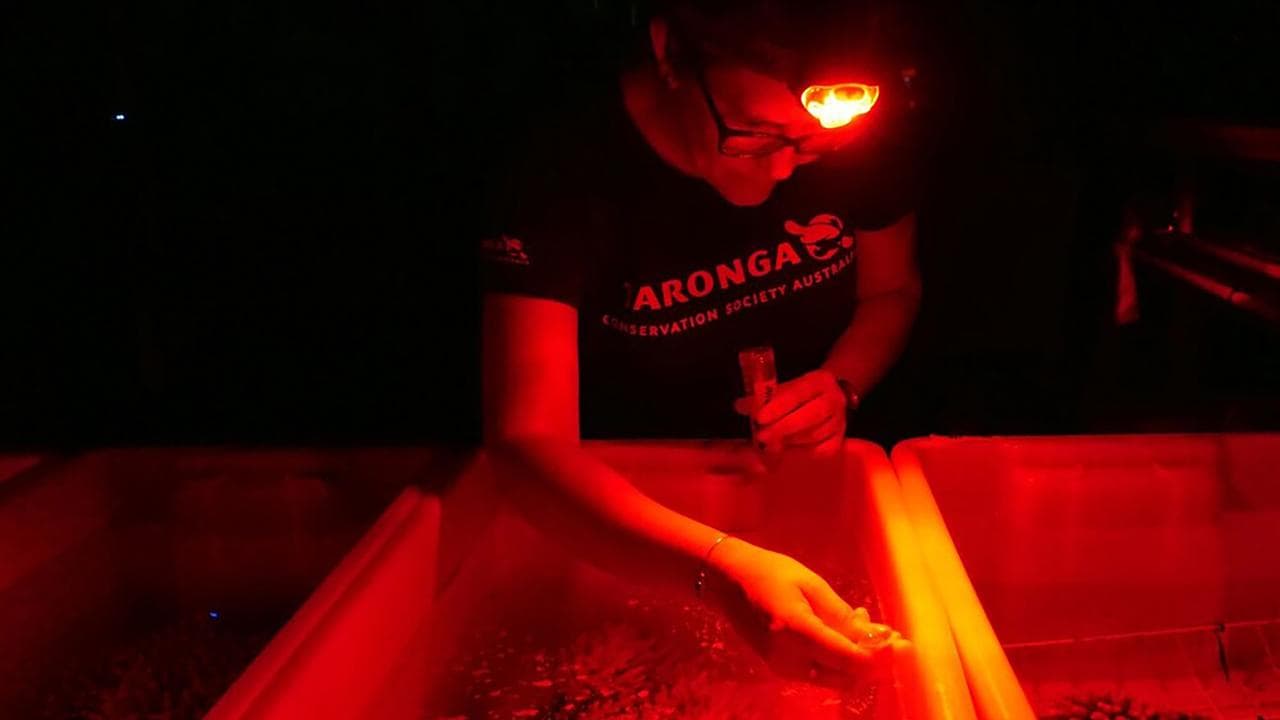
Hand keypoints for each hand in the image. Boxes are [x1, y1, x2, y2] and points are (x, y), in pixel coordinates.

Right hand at [703, 537, 901, 687]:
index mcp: (795, 631)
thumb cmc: (770, 572)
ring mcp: (783, 668)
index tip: (906, 646)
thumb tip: (879, 638)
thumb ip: (843, 617)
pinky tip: (843, 630)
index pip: (850, 660)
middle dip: (876, 660)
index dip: (882, 658)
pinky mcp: (782, 669)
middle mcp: (788, 658)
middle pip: (848, 676)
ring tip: (862, 623)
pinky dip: (841, 658)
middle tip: (892, 634)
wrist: (726, 580)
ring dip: (859, 659)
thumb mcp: (811, 585)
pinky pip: (822, 672)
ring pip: (838, 678)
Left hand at [734, 369, 847, 456]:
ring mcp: (840, 421)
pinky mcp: (840, 439)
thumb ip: (763, 397)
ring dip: (790, 441)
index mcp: (819, 381)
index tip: (760, 418)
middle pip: (811, 416)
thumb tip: (739, 406)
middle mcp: (835, 399)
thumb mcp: (784, 388)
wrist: (831, 397)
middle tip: (761, 436)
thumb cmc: (800, 394)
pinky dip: (802, 452)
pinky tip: (788, 449)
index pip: (799, 393)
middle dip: (783, 427)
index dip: (779, 406)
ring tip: (770, 443)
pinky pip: (821, 450)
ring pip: (815, 435)